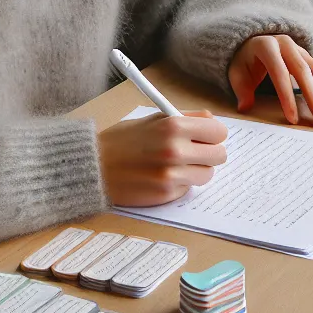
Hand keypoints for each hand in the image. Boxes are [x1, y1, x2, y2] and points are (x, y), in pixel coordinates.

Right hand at [98, 110, 227, 206]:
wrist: (93, 167)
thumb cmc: (121, 140)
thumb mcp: (153, 119)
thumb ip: (185, 119)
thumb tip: (212, 121)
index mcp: (174, 126)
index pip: (218, 131)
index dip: (213, 134)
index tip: (206, 137)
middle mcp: (176, 151)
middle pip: (219, 155)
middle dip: (208, 153)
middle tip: (194, 152)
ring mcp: (172, 175)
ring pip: (207, 174)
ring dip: (196, 170)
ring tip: (175, 165)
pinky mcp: (166, 194)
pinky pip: (188, 188)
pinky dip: (179, 183)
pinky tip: (161, 177)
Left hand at [227, 34, 312, 127]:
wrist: (253, 43)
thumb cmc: (245, 61)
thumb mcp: (237, 73)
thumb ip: (241, 90)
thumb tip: (245, 107)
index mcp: (267, 46)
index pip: (280, 73)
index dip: (287, 97)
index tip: (293, 119)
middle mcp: (288, 46)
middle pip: (304, 73)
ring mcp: (301, 51)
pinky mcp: (310, 58)